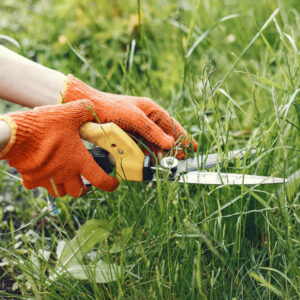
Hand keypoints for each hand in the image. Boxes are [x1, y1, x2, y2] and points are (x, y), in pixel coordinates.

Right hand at [0, 100, 118, 196]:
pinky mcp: (31, 179)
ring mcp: (47, 179)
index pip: (100, 180)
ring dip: (65, 187)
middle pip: (78, 192)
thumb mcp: (69, 113)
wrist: (15, 134)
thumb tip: (91, 108)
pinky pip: (37, 185)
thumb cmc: (45, 125)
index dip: (110, 184)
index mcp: (79, 161)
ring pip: (60, 192)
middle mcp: (65, 174)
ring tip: (64, 176)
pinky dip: (41, 181)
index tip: (113, 184)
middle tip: (84, 180)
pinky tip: (41, 170)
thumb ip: (84, 110)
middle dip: (84, 188)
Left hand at [62, 75, 196, 157]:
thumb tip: (170, 144)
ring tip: (169, 162)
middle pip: (164, 136)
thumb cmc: (112, 108)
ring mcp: (137, 128)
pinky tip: (152, 160)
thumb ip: (153, 131)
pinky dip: (148, 153)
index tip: (192, 148)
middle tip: (182, 159)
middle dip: (174, 147)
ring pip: (154, 143)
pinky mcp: (128, 136)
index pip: (171, 125)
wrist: (88, 110)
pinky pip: (142, 146)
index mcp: (151, 110)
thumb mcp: (135, 118)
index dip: (183, 137)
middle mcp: (146, 119)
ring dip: (161, 152)